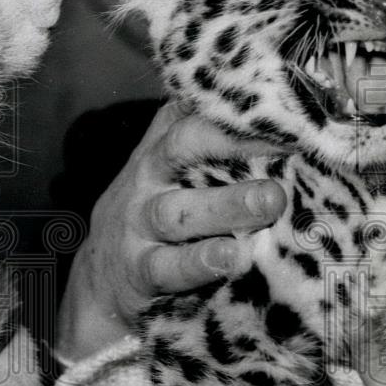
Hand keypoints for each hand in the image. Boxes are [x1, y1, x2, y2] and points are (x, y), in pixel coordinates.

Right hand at [56, 102, 286, 360]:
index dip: (235, 108)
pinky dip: (201, 262)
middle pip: (183, 150)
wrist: (98, 279)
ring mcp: (140, 226)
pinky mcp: (140, 272)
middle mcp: (148, 180)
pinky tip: (232, 257)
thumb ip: (204, 138)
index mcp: (161, 149)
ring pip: (179, 212)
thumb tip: (269, 110)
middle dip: (232, 144)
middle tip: (287, 147)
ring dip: (227, 206)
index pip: (193, 114)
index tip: (284, 106)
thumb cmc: (154, 211)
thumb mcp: (168, 169)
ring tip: (270, 201)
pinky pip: (169, 266)